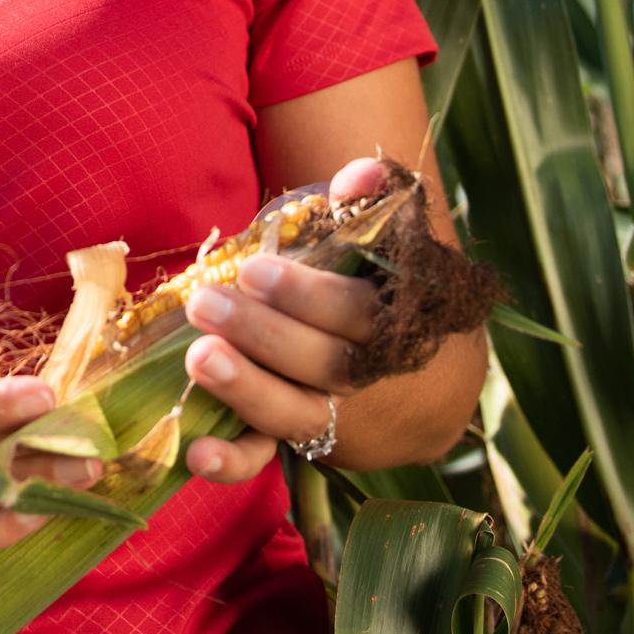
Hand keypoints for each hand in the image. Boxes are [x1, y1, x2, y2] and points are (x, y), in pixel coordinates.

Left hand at [180, 155, 391, 484]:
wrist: (438, 389)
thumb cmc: (396, 298)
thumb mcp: (392, 254)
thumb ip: (370, 209)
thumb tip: (359, 172)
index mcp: (396, 323)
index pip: (357, 314)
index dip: (307, 297)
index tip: (253, 270)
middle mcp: (369, 377)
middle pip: (321, 363)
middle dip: (261, 335)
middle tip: (205, 304)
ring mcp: (336, 416)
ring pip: (293, 412)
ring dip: (245, 389)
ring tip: (199, 358)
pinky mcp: (304, 443)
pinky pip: (270, 457)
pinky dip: (234, 461)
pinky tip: (196, 453)